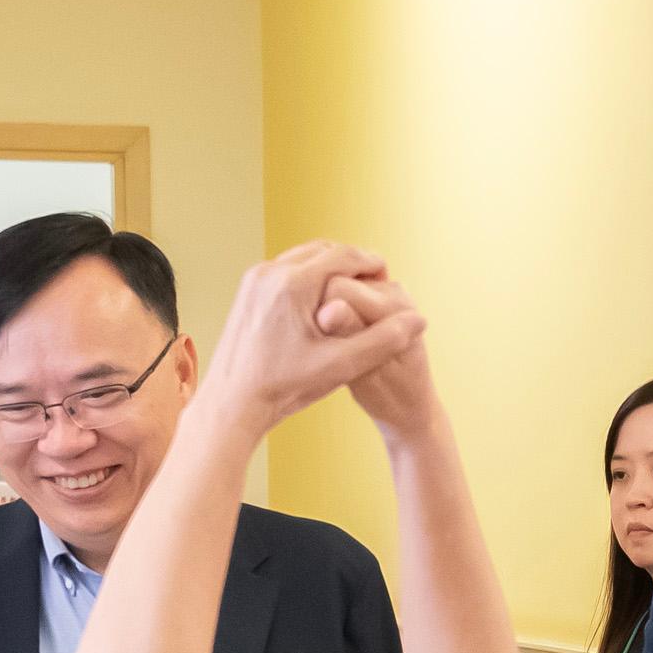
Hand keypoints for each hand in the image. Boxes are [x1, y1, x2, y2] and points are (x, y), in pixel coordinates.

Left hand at [194, 241, 424, 434]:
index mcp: (293, 283)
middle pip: (322, 249)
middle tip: (373, 277)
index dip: (371, 262)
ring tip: (351, 288)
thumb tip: (420, 320)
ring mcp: (254, 279)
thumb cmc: (286, 387)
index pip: (344, 256)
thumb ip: (383, 340)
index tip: (389, 274)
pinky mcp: (247, 291)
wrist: (233, 402)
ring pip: (301, 258)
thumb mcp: (342, 365)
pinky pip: (284, 271)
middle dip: (350, 260)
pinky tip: (322, 302)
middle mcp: (269, 272)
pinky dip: (308, 276)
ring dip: (329, 266)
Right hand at [316, 271, 440, 444]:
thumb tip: (328, 310)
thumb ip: (350, 338)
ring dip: (326, 306)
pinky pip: (343, 289)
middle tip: (321, 343)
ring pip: (337, 282)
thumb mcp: (366, 373)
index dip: (316, 311)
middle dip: (321, 307)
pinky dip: (333, 306)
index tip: (313, 340)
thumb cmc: (389, 398)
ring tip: (328, 339)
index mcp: (396, 311)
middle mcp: (396, 293)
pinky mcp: (378, 294)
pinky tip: (333, 331)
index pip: (337, 289)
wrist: (409, 405)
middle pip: (336, 280)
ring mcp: (388, 290)